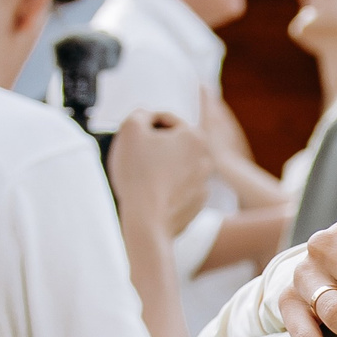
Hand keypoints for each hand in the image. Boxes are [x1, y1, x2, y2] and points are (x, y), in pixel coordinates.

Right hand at [107, 109, 212, 237]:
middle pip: (175, 144)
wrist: (147, 222)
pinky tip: (152, 195)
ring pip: (178, 167)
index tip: (133, 138)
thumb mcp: (130, 128)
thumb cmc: (138, 173)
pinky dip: (167, 188)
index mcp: (195, 136)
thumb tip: (147, 116)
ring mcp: (204, 184)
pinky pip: (179, 189)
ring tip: (142, 177)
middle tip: (136, 157)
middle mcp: (207, 159)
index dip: (146, 125)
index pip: (167, 120)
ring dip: (162, 167)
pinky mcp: (197, 204)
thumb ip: (140, 114)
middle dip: (156, 146)